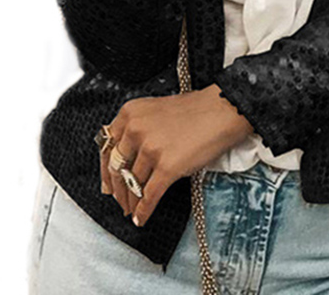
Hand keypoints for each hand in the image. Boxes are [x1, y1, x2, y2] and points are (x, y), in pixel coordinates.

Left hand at [100, 84, 254, 226]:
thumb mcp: (155, 111)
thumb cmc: (194, 110)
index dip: (106, 170)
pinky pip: (148, 196)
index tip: (107, 184)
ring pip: (132, 184)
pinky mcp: (167, 167)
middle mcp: (135, 129)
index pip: (107, 147)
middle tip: (120, 201)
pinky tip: (141, 218)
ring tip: (132, 210)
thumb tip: (122, 160)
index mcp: (130, 112)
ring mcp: (150, 148)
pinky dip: (143, 210)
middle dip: (118, 189)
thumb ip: (136, 129)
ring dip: (131, 202)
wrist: (222, 110)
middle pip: (117, 168)